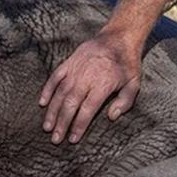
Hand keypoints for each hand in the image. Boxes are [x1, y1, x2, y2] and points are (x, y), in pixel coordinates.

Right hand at [39, 29, 141, 144]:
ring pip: (60, 93)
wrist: (120, 37)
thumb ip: (125, 101)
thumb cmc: (128, 63)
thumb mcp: (134, 82)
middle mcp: (86, 78)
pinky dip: (47, 90)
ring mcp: (75, 69)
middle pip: (70, 105)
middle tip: (55, 139)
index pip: (87, 110)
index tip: (72, 139)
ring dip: (52, 111)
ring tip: (47, 127)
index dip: (78, 126)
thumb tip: (111, 117)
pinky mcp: (69, 62)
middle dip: (62, 123)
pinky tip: (42, 103)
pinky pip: (55, 77)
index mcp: (102, 85)